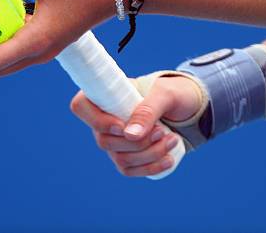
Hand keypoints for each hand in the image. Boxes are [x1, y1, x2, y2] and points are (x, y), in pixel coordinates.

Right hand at [70, 75, 202, 176]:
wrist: (184, 106)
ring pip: (120, 159)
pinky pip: (130, 170)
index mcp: (106, 95)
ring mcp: (114, 140)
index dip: (97, 121)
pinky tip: (168, 159)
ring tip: (173, 140)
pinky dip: (151, 168)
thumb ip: (147, 110)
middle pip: (104, 141)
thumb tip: (129, 135)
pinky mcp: (127, 156)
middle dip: (138, 142)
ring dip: (149, 154)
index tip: (122, 125)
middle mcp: (103, 120)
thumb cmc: (171, 93)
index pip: (81, 106)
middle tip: (162, 131)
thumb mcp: (165, 94)